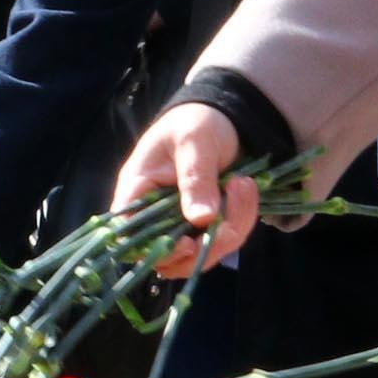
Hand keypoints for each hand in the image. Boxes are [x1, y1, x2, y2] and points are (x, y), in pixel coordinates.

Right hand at [110, 102, 259, 278]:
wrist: (223, 118)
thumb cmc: (196, 121)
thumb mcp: (194, 141)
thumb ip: (195, 178)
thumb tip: (200, 220)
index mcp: (137, 192)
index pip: (129, 236)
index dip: (154, 251)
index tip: (188, 244)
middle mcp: (155, 216)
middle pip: (170, 260)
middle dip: (207, 246)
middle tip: (231, 212)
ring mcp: (181, 224)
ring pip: (202, 255)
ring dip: (232, 228)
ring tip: (244, 185)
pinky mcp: (205, 226)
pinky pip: (223, 240)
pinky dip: (242, 220)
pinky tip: (247, 189)